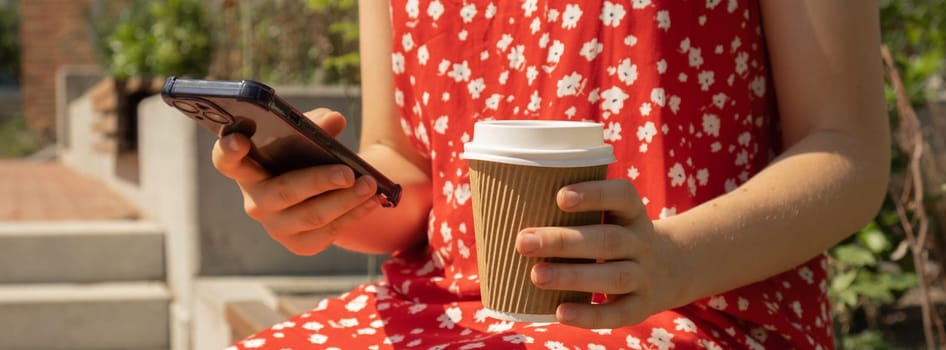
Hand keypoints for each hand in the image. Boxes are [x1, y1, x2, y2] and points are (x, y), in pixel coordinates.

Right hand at [211, 108, 381, 254]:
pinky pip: (328, 232)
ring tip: (370, 185)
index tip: (238, 140)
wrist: (319, 190)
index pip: (226, 160)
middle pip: (283, 192)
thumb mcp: (306, 136)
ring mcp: (276, 226)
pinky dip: (353, 215)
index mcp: (247, 168)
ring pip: (312, 215)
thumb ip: (315, 124)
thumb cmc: (303, 156)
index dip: (228, 151)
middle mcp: (255, 201)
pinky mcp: (299, 244)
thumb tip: (334, 120)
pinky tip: (372, 202)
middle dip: (318, 182)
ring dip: (346, 200)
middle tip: (348, 173)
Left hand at [515, 179, 683, 328]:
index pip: (623, 196)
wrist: (671, 269)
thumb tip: (500, 209)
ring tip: (535, 276)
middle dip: (564, 242)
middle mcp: (642, 242)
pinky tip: (559, 312)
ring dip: (573, 276)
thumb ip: (570, 213)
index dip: (594, 194)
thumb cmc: (615, 235)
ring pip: (614, 276)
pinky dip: (589, 314)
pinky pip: (617, 313)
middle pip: (608, 240)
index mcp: (632, 213)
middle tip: (523, 242)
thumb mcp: (609, 216)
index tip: (559, 197)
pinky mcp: (641, 307)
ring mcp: (645, 276)